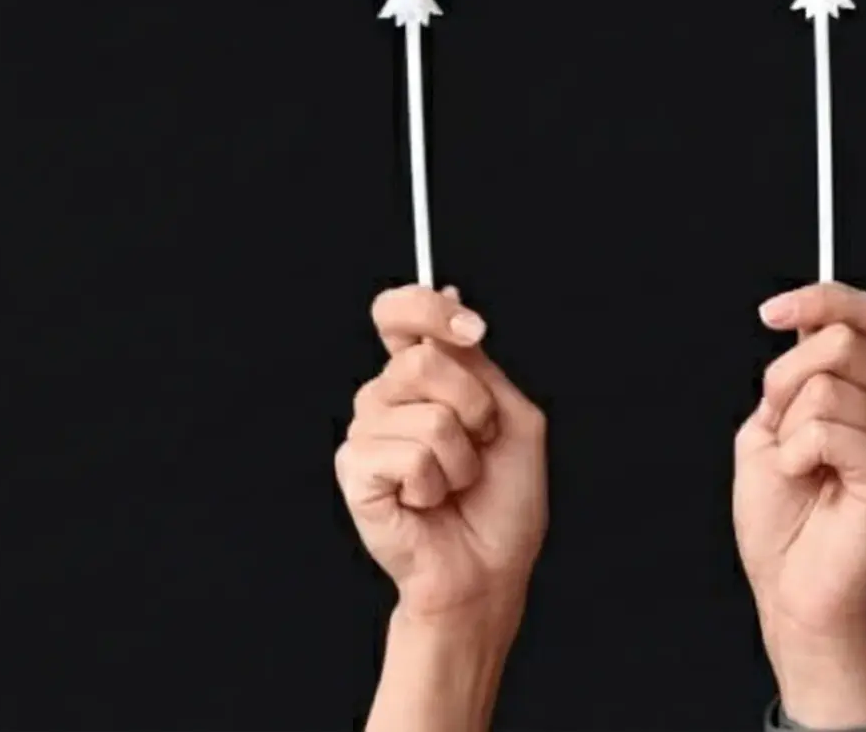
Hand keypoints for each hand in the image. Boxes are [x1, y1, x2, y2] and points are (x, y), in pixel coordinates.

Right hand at [337, 286, 549, 708]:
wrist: (489, 569)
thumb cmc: (502, 500)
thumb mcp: (510, 416)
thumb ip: (477, 363)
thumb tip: (446, 295)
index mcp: (421, 378)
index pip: (398, 313)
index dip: (426, 309)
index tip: (472, 330)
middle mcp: (385, 398)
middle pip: (422, 361)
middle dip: (473, 407)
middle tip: (478, 444)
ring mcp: (365, 434)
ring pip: (428, 415)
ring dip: (461, 456)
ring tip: (453, 482)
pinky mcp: (354, 472)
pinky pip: (409, 455)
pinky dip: (437, 483)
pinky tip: (427, 503)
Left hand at [733, 283, 865, 728]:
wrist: (789, 586)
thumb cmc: (780, 518)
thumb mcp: (767, 428)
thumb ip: (789, 378)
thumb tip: (802, 332)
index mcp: (861, 387)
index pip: (860, 315)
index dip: (819, 299)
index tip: (771, 313)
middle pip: (838, 341)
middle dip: (785, 381)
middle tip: (780, 431)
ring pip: (822, 387)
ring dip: (788, 432)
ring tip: (800, 472)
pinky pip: (824, 430)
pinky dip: (796, 455)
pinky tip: (809, 482)